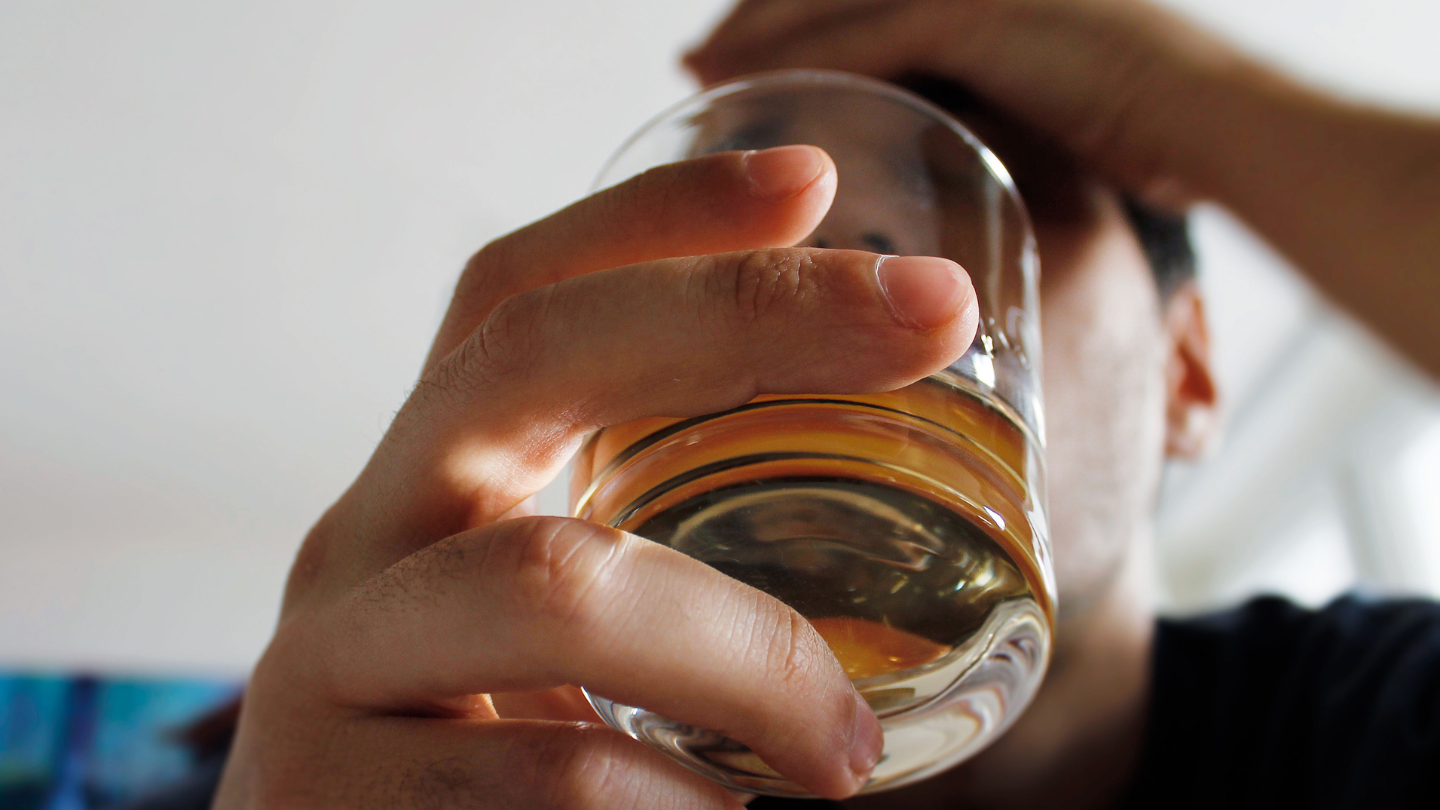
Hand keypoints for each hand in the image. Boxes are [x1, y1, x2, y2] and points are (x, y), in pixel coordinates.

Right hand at [213, 145, 979, 808]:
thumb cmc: (492, 787)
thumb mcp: (572, 657)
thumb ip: (664, 585)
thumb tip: (910, 516)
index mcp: (434, 491)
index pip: (518, 300)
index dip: (656, 217)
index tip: (813, 179)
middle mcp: (360, 542)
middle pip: (529, 356)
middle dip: (746, 312)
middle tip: (932, 317)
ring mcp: (322, 661)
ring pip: (557, 583)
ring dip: (752, 661)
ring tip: (841, 751)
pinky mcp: (316, 793)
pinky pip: (553, 777)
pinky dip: (670, 803)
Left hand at [686, 0, 1240, 204]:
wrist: (1227, 124)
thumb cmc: (1159, 127)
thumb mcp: (1063, 94)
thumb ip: (994, 97)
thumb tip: (951, 136)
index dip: (798, 8)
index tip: (746, 43)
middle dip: (760, 13)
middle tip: (699, 58)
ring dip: (758, 35)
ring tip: (698, 71)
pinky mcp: (980, 14)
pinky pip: (864, 40)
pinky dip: (799, 65)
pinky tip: (742, 90)